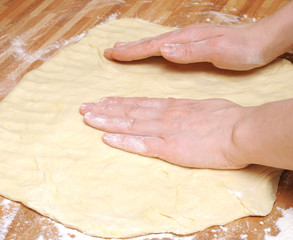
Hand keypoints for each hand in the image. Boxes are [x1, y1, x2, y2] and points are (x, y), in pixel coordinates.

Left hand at [80, 97, 248, 168]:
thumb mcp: (204, 107)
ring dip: (107, 121)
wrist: (240, 130)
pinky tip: (107, 138)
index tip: (104, 100)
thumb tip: (181, 111)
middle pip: (129, 111)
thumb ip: (187, 110)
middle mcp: (164, 116)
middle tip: (85, 107)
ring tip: (88, 117)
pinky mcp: (170, 149)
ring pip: (130, 124)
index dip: (119, 102)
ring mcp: (165, 132)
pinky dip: (123, 141)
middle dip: (105, 109)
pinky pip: (141, 144)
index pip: (140, 103)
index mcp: (174, 107)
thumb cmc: (228, 118)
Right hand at [104, 22, 271, 69]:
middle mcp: (184, 37)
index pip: (152, 45)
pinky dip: (153, 50)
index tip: (112, 53)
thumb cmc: (242, 48)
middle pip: (150, 42)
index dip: (131, 51)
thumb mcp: (217, 51)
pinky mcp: (194, 45)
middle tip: (110, 50)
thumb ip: (190, 51)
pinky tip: (152, 52)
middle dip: (129, 47)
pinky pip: (167, 48)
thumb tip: (163, 49)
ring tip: (124, 49)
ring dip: (138, 47)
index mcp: (186, 39)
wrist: (262, 41)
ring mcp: (188, 40)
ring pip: (157, 44)